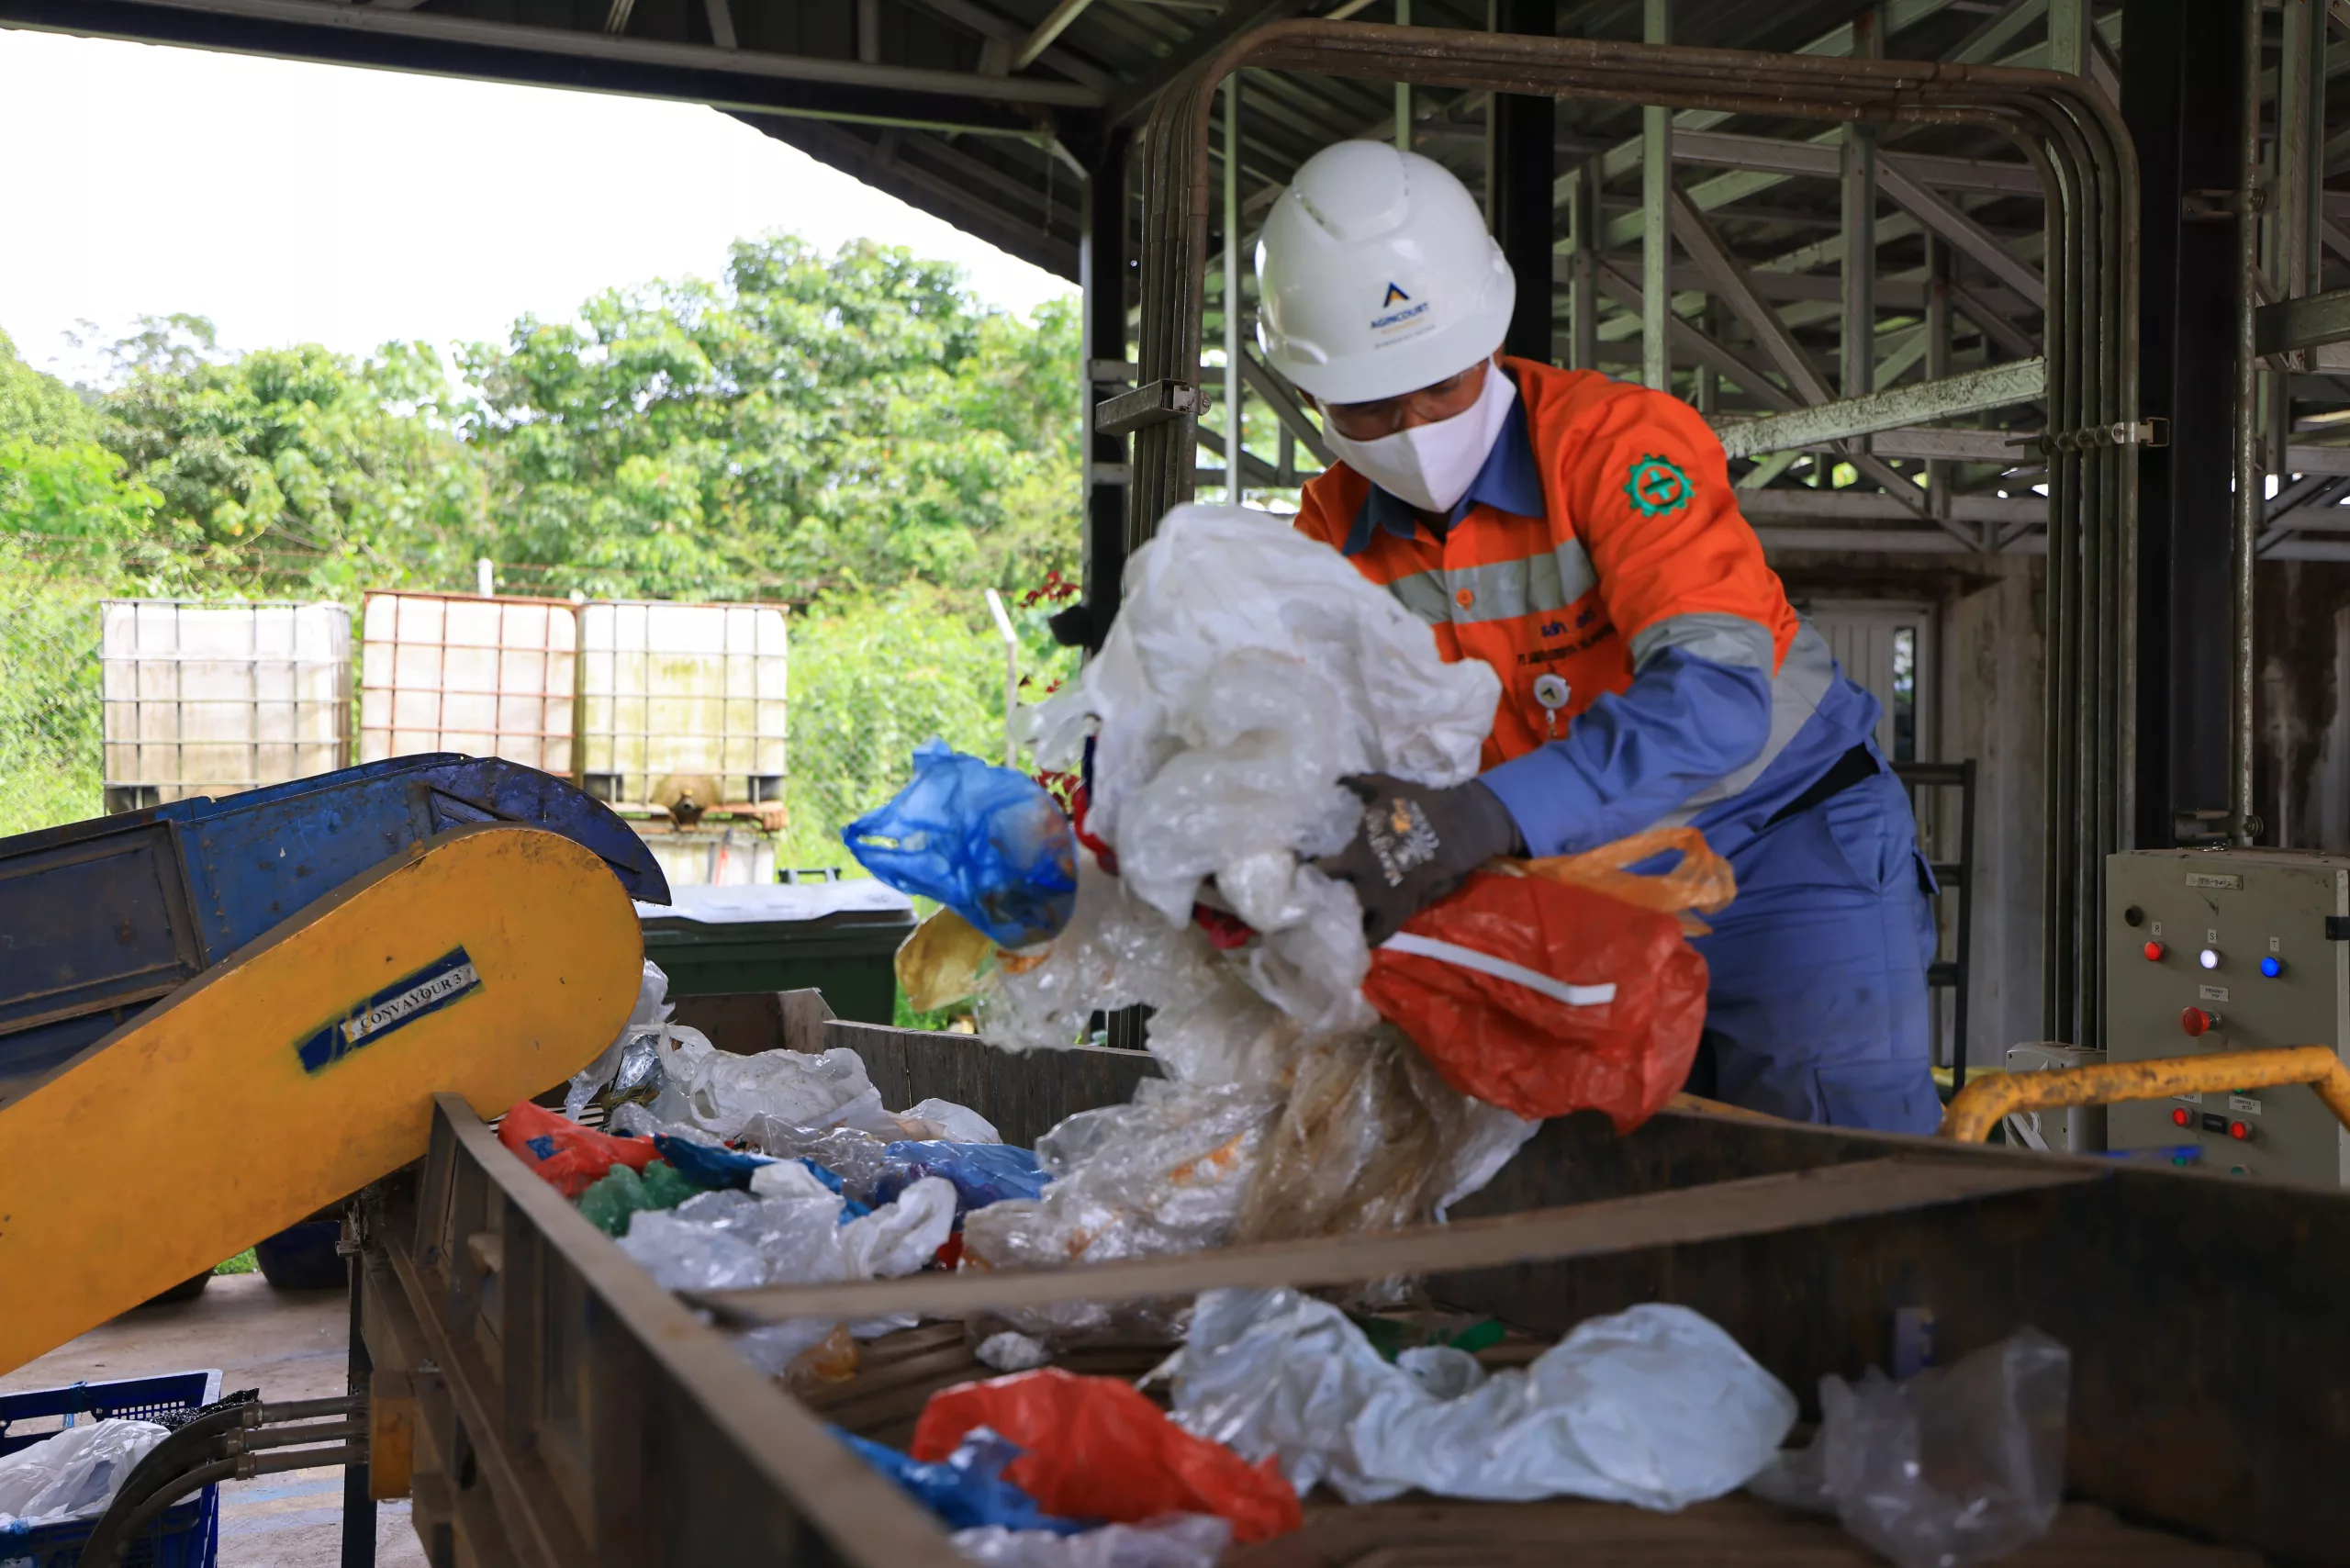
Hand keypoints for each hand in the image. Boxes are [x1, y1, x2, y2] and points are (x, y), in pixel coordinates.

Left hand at [1312, 774, 1521, 945]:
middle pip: (1331, 900)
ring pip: (1354, 922)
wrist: (1459, 826)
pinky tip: (1363, 937)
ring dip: (1343, 921)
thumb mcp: (1385, 787)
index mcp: (1355, 855)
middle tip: (1311, 897)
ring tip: (1333, 922)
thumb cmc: (1420, 805)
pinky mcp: (1404, 909)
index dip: (1307, 867)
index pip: (1319, 868)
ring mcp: (1384, 900)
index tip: (1299, 866)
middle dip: (1320, 898)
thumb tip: (1338, 777)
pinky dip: (1371, 936)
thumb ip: (1358, 784)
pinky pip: (1382, 932)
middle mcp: (1365, 883)